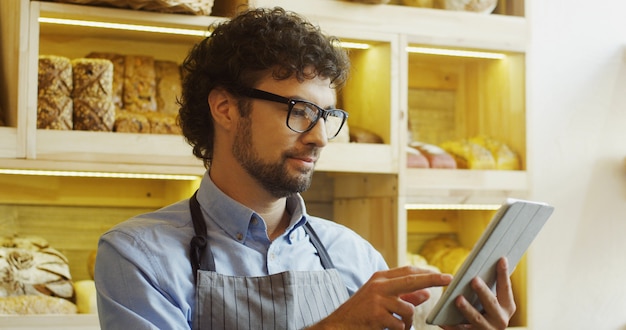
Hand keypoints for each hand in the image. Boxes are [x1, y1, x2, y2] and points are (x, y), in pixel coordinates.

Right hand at [310, 266, 452, 329]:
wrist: (339, 324)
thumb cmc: (362, 311)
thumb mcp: (381, 299)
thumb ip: (404, 295)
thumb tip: (427, 293)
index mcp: (380, 278)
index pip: (407, 271)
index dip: (426, 273)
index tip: (442, 274)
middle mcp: (379, 285)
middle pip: (411, 280)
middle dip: (432, 279)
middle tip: (448, 278)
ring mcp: (378, 300)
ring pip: (408, 309)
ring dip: (406, 321)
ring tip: (394, 324)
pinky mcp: (378, 315)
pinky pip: (400, 324)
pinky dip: (398, 329)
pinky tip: (385, 327)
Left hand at [441, 258, 515, 329]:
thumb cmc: (487, 310)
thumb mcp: (496, 300)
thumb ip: (495, 284)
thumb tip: (499, 259)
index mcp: (507, 306)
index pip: (505, 287)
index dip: (504, 273)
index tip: (501, 258)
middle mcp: (500, 320)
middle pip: (490, 303)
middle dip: (482, 291)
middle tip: (474, 280)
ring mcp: (487, 329)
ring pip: (476, 319)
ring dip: (467, 309)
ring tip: (458, 299)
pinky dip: (451, 325)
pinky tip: (442, 320)